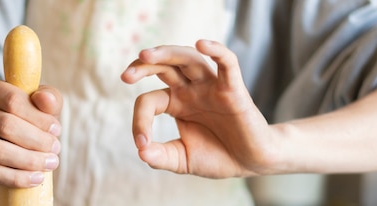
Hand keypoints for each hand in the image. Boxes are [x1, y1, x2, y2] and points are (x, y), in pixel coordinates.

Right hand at [0, 79, 62, 187]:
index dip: (38, 117)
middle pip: (5, 126)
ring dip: (28, 160)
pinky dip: (16, 177)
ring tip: (50, 163)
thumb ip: (48, 97)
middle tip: (56, 148)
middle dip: (36, 140)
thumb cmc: (27, 115)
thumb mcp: (40, 102)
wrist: (0, 138)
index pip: (12, 100)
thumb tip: (45, 99)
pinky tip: (36, 178)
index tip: (56, 129)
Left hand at [121, 40, 277, 177]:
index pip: (150, 100)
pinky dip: (216, 50)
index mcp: (177, 103)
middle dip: (143, 65)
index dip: (139, 120)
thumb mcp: (182, 159)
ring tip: (147, 55)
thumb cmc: (219, 157)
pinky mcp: (234, 89)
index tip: (141, 142)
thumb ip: (161, 156)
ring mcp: (212, 87)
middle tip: (126, 75)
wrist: (251, 162)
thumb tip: (141, 152)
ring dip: (167, 53)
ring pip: (189, 58)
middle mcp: (192, 90)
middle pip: (165, 66)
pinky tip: (202, 44)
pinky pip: (227, 63)